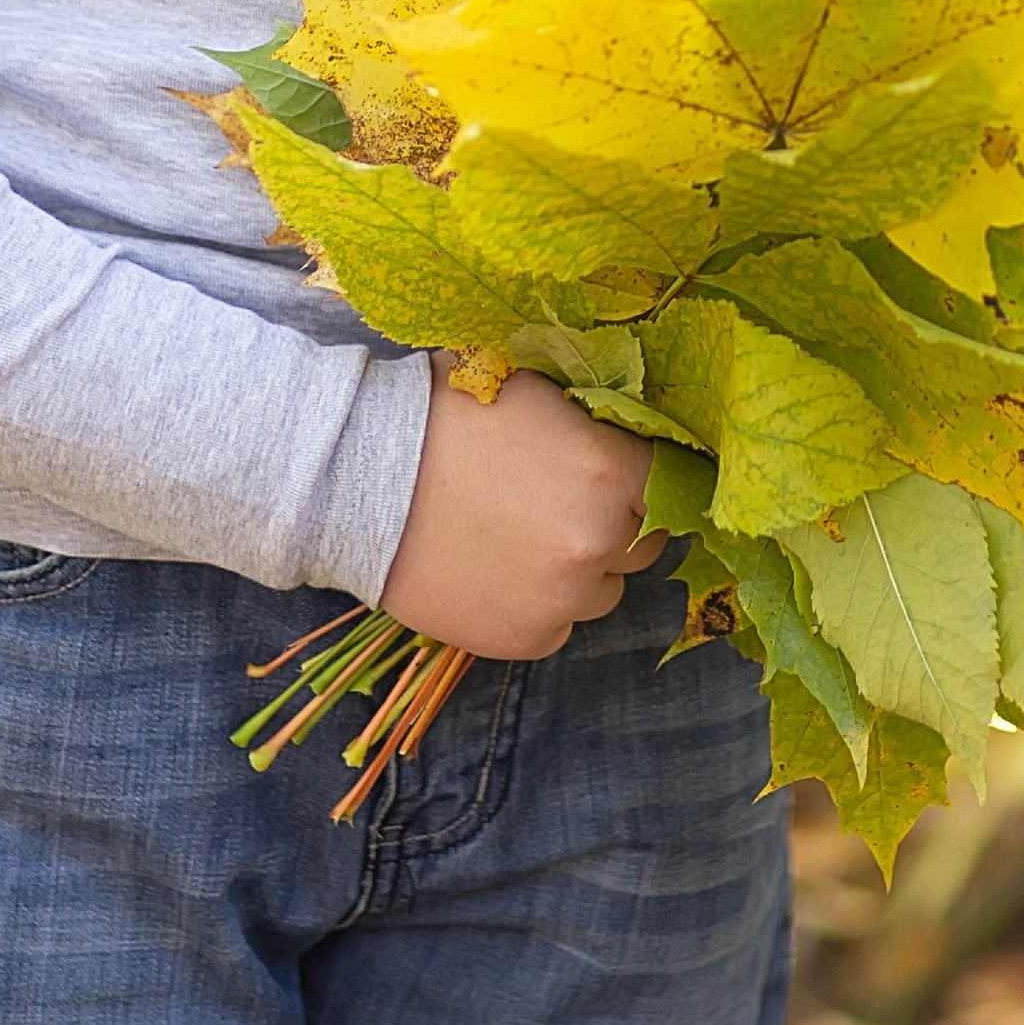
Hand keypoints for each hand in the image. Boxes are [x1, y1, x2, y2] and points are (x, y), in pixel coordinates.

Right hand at [379, 359, 665, 659]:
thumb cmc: (439, 413)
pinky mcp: (525, 638)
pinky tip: (495, 567)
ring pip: (603, 589)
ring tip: (519, 534)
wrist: (356, 476)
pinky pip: (557, 623)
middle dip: (613, 520)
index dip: (638, 471)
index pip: (667, 479)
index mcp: (609, 469)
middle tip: (560, 499)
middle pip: (642, 541)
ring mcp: (563, 598)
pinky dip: (539, 602)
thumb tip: (625, 424)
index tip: (615, 467)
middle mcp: (597, 540)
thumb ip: (587, 416)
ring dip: (578, 567)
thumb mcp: (529, 386)